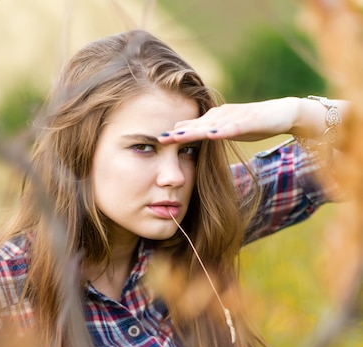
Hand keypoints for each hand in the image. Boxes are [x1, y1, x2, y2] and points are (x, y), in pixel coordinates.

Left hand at [158, 97, 299, 143]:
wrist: (283, 113)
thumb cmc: (255, 123)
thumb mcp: (229, 130)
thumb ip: (211, 132)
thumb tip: (191, 135)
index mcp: (216, 118)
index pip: (192, 127)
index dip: (174, 133)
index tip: (155, 140)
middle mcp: (222, 115)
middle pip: (196, 124)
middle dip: (178, 131)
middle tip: (158, 138)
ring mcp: (235, 117)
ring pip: (211, 124)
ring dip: (194, 130)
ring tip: (177, 136)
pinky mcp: (249, 121)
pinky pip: (233, 127)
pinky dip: (222, 130)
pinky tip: (212, 134)